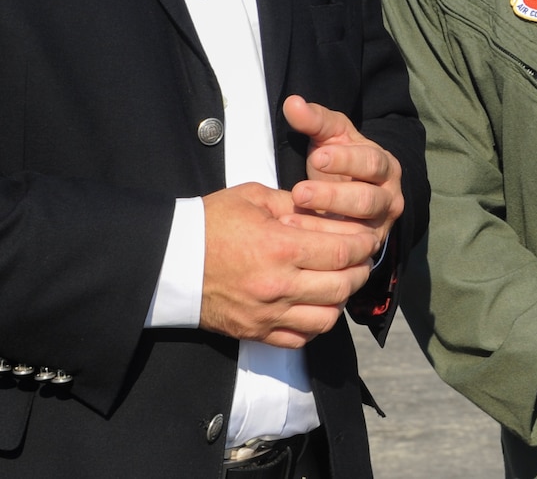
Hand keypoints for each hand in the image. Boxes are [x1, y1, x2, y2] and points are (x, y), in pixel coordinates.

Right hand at [199, 183, 377, 347]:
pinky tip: (316, 305)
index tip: (369, 237)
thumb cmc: (208, 224)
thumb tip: (325, 212)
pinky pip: (300, 339)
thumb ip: (294, 204)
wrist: (167, 262)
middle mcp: (278, 286)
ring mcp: (267, 314)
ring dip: (342, 299)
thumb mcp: (253, 198)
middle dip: (360, 271)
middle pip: (342, 286)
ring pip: (327, 318)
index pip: (342, 252)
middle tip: (362, 258)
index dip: (363, 245)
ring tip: (342, 281)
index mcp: (280, 248)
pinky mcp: (256, 332)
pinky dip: (316, 325)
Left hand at [282, 95, 403, 245]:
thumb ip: (315, 120)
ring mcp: (379, 226)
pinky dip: (323, 246)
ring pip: (359, 230)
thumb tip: (293, 102)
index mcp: (385, 166)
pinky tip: (297, 241)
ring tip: (290, 220)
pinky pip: (349, 252)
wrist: (354, 194)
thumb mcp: (331, 138)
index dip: (346, 160)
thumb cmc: (340, 163)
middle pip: (367, 199)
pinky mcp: (366, 249)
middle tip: (299, 192)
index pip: (371, 162)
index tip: (317, 157)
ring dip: (323, 226)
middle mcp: (389, 198)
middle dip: (332, 196)